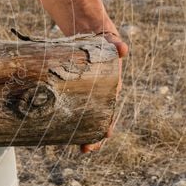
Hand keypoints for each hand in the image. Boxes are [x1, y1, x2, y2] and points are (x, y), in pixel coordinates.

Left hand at [80, 32, 128, 152]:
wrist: (93, 37)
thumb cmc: (103, 43)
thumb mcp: (110, 43)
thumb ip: (115, 45)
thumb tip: (123, 49)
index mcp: (111, 87)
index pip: (111, 109)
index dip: (109, 123)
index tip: (106, 135)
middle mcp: (102, 95)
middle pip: (99, 120)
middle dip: (95, 135)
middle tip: (86, 149)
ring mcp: (88, 95)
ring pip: (87, 118)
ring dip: (84, 133)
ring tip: (81, 148)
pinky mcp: (76, 92)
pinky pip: (75, 109)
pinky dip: (71, 121)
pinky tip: (63, 133)